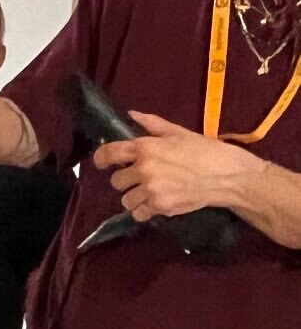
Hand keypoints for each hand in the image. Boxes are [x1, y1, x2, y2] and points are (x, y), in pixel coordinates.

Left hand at [94, 112, 254, 220]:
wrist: (226, 176)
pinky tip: (155, 202)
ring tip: (148, 191)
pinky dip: (144, 210)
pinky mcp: (160, 207)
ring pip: (125, 200)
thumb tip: (131, 115)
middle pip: (116, 181)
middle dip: (125, 179)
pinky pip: (139, 213)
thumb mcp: (179, 133)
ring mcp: (151, 190)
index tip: (102, 162)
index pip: (109, 153)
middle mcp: (144, 169)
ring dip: (133, 196)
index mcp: (146, 147)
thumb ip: (152, 125)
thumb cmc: (205, 150)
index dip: (100, 158)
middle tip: (139, 177)